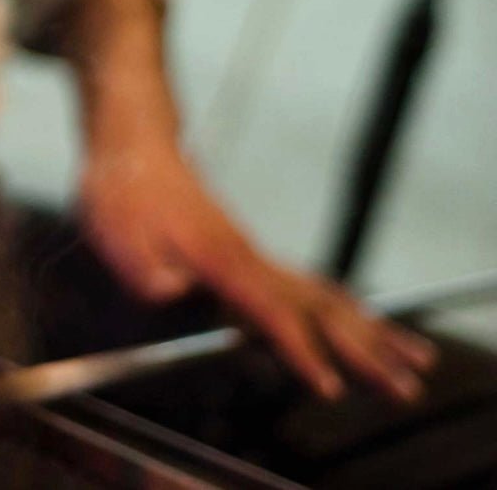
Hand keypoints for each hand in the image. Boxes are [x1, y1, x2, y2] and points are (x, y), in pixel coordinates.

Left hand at [79, 140, 436, 401]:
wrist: (134, 142)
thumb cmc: (125, 188)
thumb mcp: (118, 233)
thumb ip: (147, 271)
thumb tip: (174, 291)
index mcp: (219, 257)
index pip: (271, 310)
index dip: (301, 351)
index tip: (331, 386)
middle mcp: (247, 255)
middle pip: (319, 309)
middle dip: (364, 351)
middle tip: (405, 387)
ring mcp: (252, 253)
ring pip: (324, 297)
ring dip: (369, 332)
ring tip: (412, 360)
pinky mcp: (248, 253)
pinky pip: (309, 287)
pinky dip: (345, 310)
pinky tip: (366, 325)